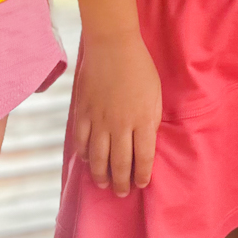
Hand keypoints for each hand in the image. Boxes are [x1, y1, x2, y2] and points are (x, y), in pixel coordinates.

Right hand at [74, 31, 161, 195]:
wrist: (112, 45)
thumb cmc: (140, 67)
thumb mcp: (155, 94)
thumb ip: (151, 120)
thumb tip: (147, 142)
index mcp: (142, 119)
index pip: (143, 158)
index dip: (142, 175)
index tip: (141, 184)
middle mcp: (120, 124)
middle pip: (120, 164)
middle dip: (122, 183)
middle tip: (122, 192)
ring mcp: (99, 120)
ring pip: (98, 159)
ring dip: (101, 176)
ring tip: (104, 184)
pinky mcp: (83, 112)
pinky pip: (82, 142)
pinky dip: (84, 155)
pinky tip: (88, 161)